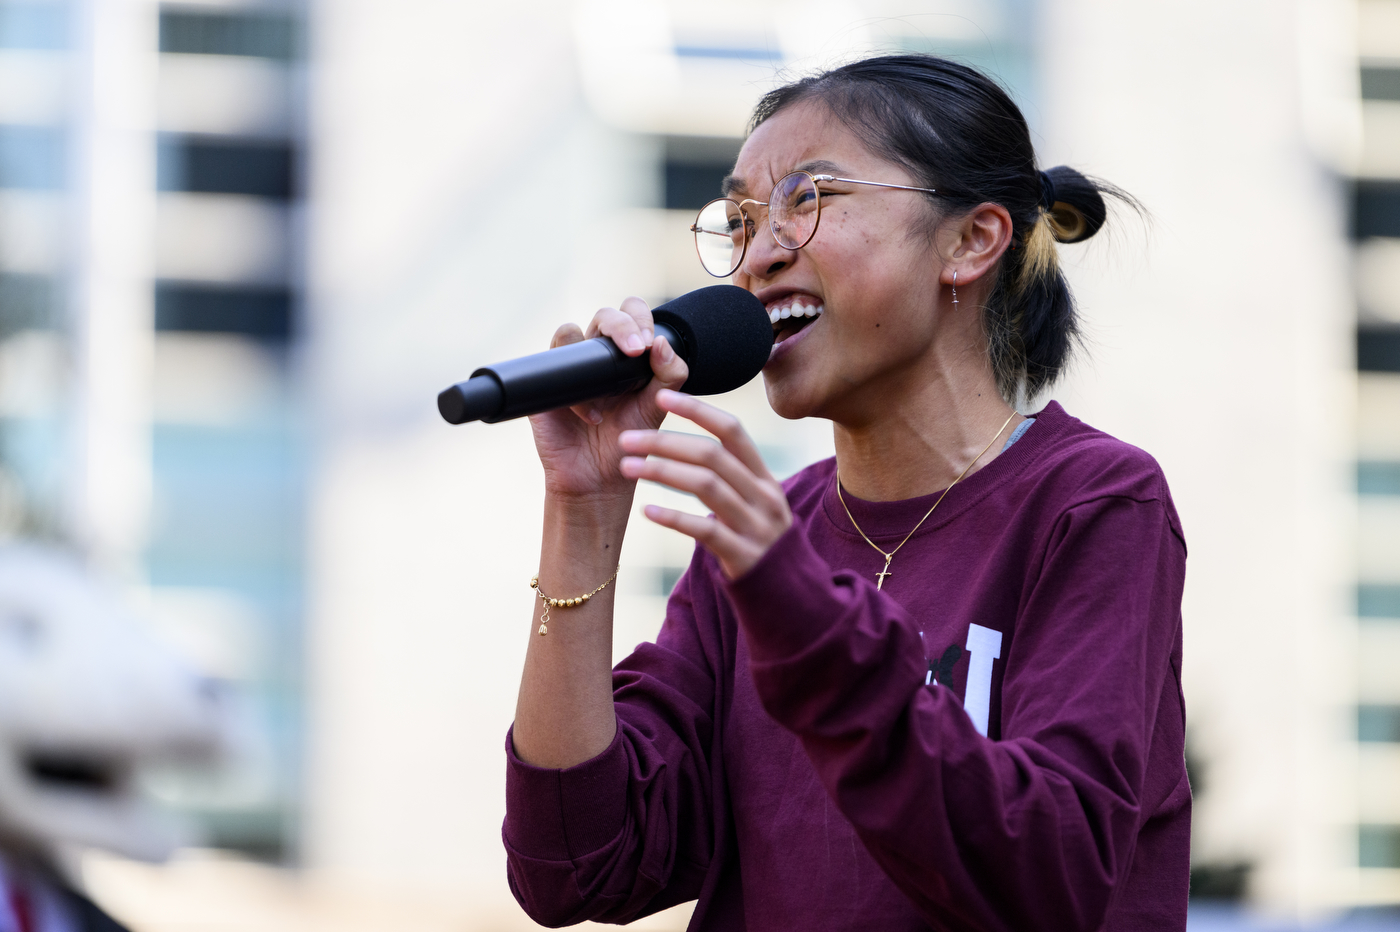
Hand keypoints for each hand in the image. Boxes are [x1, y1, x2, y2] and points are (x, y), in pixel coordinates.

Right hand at [529, 298, 689, 501]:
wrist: (600, 478)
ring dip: (594, 349)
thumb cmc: (629, 440)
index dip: (640, 317)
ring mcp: (569, 368)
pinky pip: (552, 368)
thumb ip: (670, 375)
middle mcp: (596, 355)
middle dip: (622, 325)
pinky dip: (576, 392)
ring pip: (569, 332)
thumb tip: (662, 343)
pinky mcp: (546, 387)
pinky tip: (593, 415)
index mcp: (625, 354)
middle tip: (637, 348)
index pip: (631, 315)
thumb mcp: (658, 407)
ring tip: (613, 387)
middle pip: (604, 315)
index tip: (650, 343)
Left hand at [619, 390, 791, 578]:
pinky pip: (706, 531)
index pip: (732, 430)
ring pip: (707, 486)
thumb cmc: (759, 543)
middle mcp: (764, 496)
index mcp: (764, 477)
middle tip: (626, 438)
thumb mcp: (754, 503)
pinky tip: (648, 510)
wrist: (789, 596)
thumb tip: (687, 444)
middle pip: (712, 455)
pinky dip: (674, 518)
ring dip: (663, 471)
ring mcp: (757, 526)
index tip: (661, 396)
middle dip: (665, 441)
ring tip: (627, 466)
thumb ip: (730, 475)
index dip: (697, 410)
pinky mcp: (745, 557)